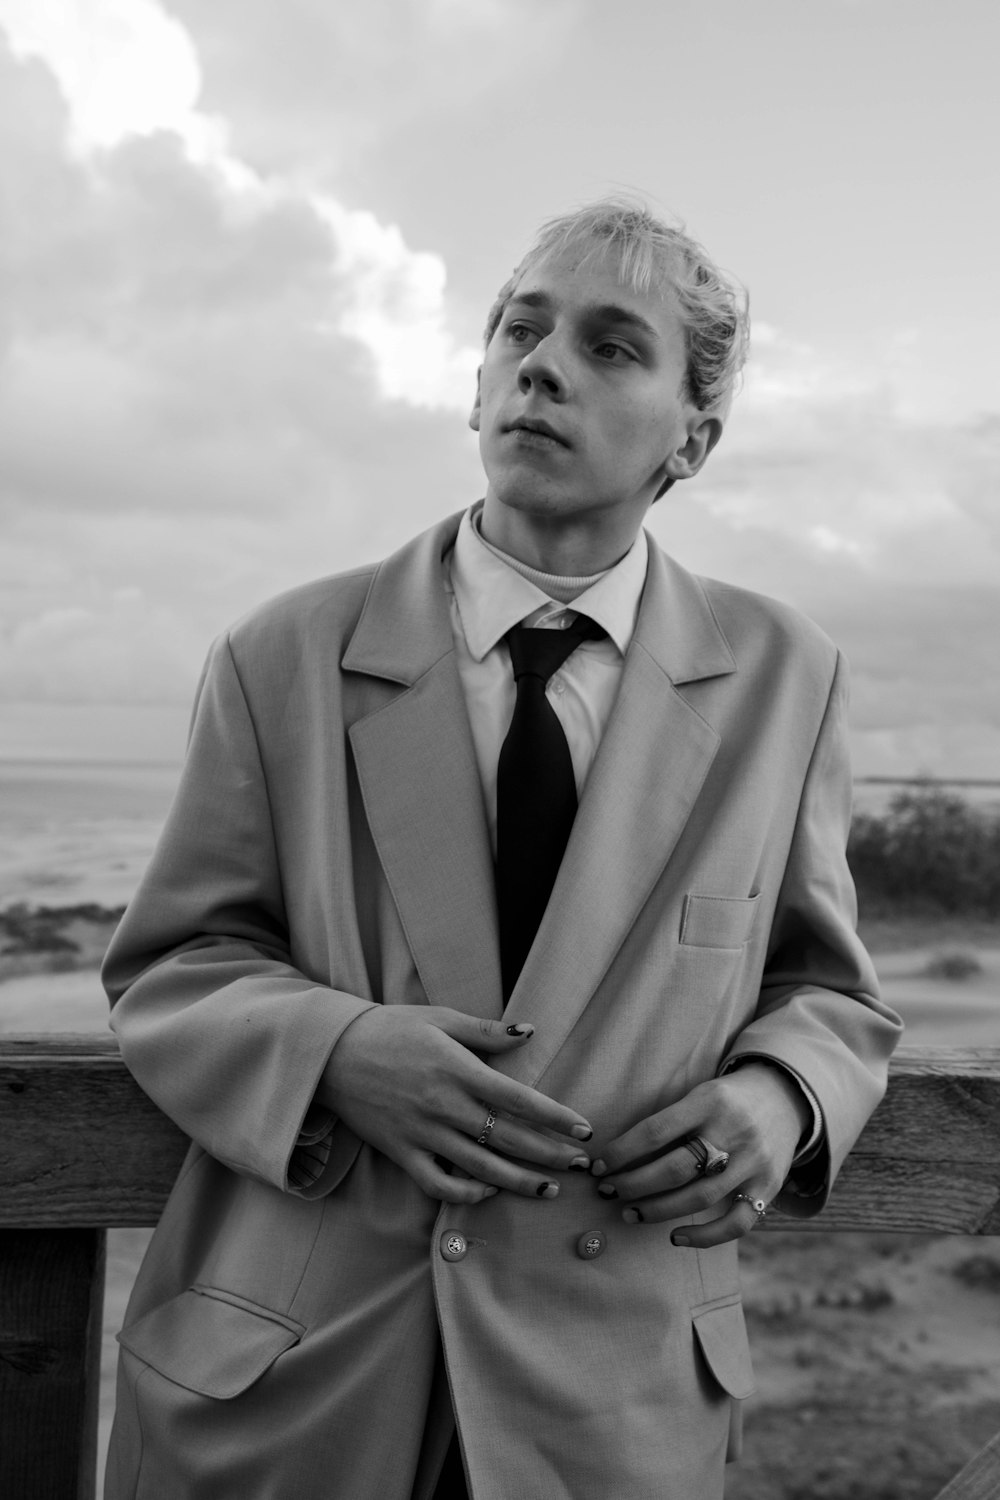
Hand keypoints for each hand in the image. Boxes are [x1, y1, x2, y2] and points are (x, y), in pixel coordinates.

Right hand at [319, 1006, 592, 1203]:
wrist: (332, 1053)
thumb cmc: (391, 1029)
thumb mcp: (440, 1017)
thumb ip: (487, 1030)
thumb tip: (530, 1031)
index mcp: (458, 1070)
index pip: (519, 1100)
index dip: (556, 1118)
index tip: (584, 1130)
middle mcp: (445, 1107)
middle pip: (509, 1140)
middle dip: (551, 1155)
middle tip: (582, 1165)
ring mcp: (423, 1134)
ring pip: (482, 1170)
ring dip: (521, 1183)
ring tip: (550, 1188)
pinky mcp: (403, 1153)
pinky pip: (440, 1186)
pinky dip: (468, 1195)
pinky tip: (492, 1191)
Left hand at [592, 1063, 810, 1246]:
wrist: (786, 1097)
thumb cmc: (727, 1099)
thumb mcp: (700, 1094)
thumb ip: (670, 1121)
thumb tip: (618, 1156)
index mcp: (709, 1101)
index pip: (656, 1131)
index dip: (622, 1152)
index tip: (599, 1167)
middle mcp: (733, 1132)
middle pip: (675, 1168)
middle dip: (634, 1184)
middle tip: (608, 1191)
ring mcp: (753, 1163)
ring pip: (699, 1197)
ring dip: (658, 1210)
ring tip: (629, 1212)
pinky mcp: (768, 1188)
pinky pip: (736, 1223)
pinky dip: (704, 1236)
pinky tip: (675, 1237)